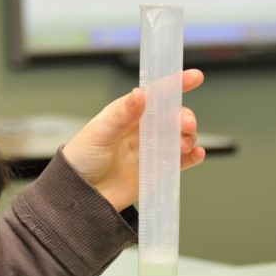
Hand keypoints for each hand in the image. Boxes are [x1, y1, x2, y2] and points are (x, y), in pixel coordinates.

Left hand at [61, 70, 205, 210]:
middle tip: (186, 124)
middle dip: (184, 116)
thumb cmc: (81, 160)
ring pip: (179, 137)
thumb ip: (122, 115)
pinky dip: (192, 157)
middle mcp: (142, 129)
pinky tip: (197, 154)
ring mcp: (151, 150)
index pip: (155, 94)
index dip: (175, 84)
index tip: (195, 77)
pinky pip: (180, 161)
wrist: (79, 197)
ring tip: (185, 143)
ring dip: (188, 136)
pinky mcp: (156, 171)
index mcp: (127, 113)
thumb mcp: (99, 133)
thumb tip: (140, 93)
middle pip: (171, 116)